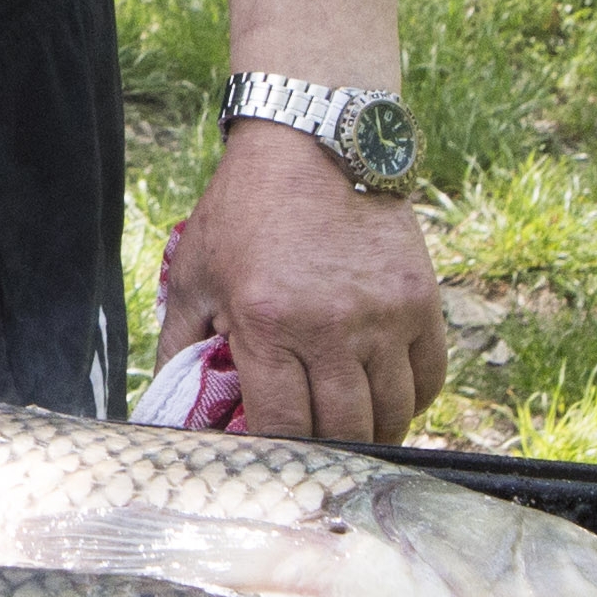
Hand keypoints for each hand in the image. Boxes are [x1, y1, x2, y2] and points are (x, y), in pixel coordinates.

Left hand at [163, 120, 443, 444]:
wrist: (312, 144)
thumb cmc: (245, 211)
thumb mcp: (195, 274)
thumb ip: (180, 344)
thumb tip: (166, 406)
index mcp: (268, 322)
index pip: (282, 425)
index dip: (277, 451)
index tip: (270, 453)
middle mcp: (331, 326)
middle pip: (343, 430)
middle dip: (325, 452)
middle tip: (313, 449)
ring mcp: (384, 316)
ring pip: (392, 414)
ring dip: (372, 434)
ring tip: (351, 431)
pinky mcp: (420, 300)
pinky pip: (430, 378)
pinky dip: (411, 400)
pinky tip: (386, 398)